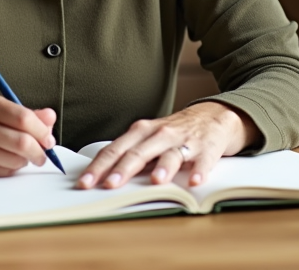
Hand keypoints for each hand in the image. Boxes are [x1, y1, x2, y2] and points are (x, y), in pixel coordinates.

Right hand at [0, 93, 57, 176]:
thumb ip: (27, 113)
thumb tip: (50, 117)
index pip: (23, 118)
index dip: (42, 131)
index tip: (49, 139)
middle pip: (21, 142)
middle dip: (39, 151)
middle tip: (43, 154)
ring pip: (14, 160)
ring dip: (25, 161)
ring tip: (22, 156)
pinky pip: (2, 172)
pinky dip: (12, 169)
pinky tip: (7, 161)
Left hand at [76, 102, 258, 189]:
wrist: (214, 115)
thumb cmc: (175, 131)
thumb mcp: (149, 137)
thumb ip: (130, 153)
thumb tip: (101, 176)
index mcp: (141, 132)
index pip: (115, 150)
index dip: (98, 166)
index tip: (84, 183)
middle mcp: (160, 134)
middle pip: (138, 152)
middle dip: (122, 169)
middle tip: (109, 185)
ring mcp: (184, 140)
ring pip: (171, 154)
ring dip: (163, 167)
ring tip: (156, 182)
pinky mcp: (208, 148)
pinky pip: (203, 160)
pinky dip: (200, 171)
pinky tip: (195, 181)